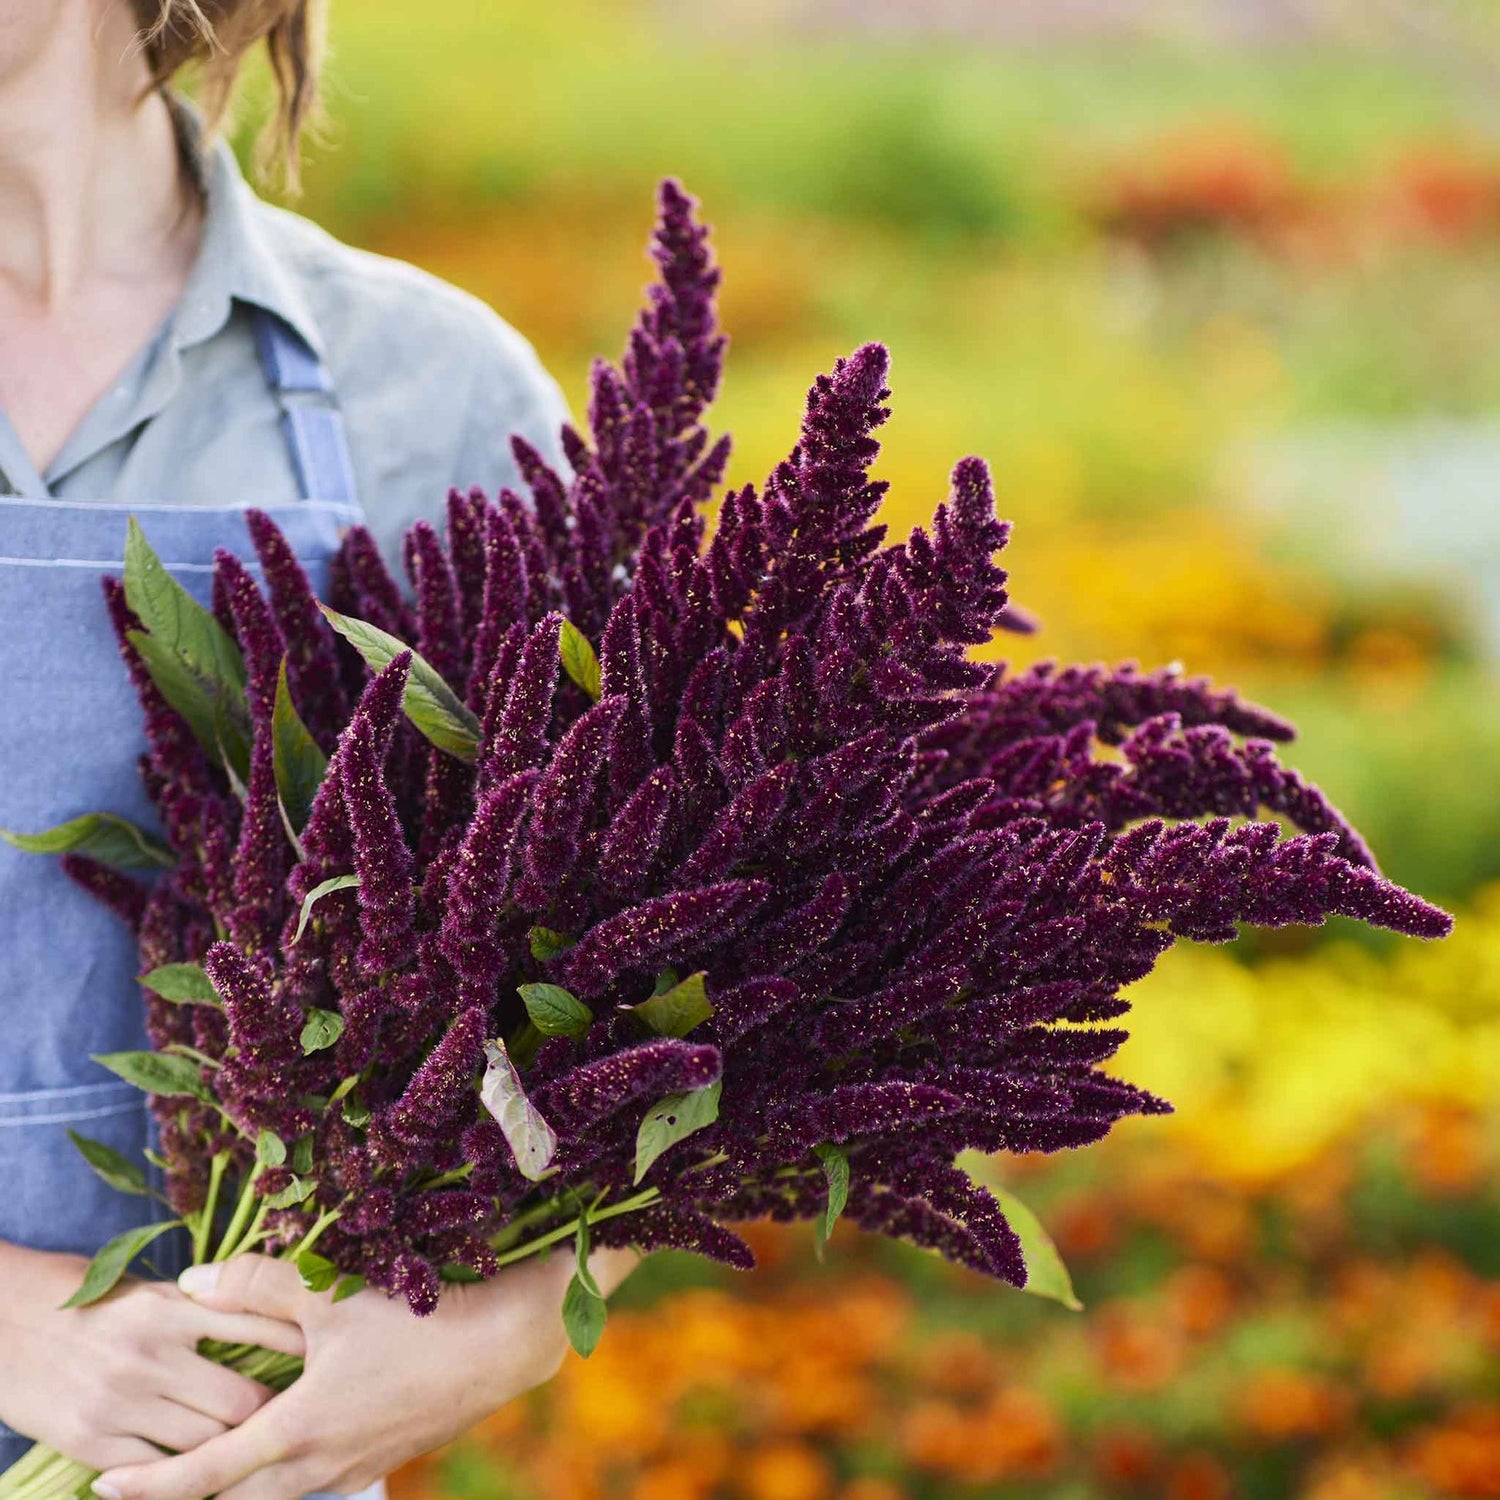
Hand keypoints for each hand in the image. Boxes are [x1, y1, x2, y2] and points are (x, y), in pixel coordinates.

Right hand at [0, 1242, 303, 1471]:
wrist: (2, 1323)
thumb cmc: (85, 1300)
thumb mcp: (150, 1290)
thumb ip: (205, 1307)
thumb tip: (270, 1315)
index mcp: (173, 1307)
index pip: (257, 1327)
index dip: (298, 1349)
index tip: (325, 1360)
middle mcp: (151, 1354)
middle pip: (241, 1401)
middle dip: (275, 1413)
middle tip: (299, 1418)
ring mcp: (120, 1402)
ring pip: (206, 1444)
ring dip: (236, 1449)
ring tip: (263, 1449)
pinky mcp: (92, 1442)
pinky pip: (156, 1472)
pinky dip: (186, 1477)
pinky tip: (208, 1473)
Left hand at [91, 1246, 638, 1499]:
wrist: (509, 1343)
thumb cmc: (422, 1316)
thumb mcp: (334, 1295)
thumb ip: (259, 1283)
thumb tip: (193, 1280)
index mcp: (299, 1430)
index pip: (204, 1474)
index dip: (150, 1487)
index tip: (101, 1491)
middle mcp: (323, 1463)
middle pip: (240, 1497)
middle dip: (195, 1491)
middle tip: (155, 1476)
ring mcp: (360, 1463)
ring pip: (283, 1490)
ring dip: (247, 1480)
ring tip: (221, 1457)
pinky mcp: (390, 1451)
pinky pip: (322, 1475)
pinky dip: (292, 1465)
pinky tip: (300, 1430)